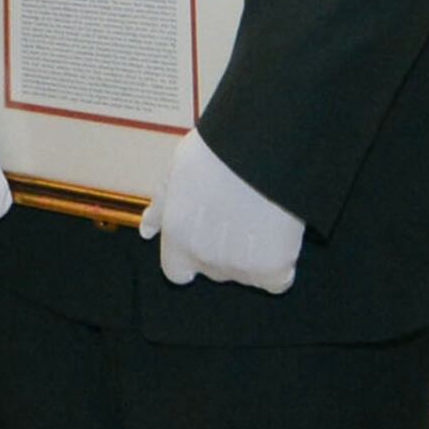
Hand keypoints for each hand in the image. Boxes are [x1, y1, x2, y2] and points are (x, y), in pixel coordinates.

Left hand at [142, 133, 302, 291]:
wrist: (261, 148)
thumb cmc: (217, 153)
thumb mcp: (177, 172)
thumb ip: (161, 207)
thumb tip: (147, 231)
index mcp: (177, 238)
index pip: (177, 272)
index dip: (191, 257)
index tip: (207, 237)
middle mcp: (204, 258)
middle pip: (214, 270)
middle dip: (223, 251)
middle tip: (239, 215)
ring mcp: (238, 267)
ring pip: (246, 273)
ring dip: (252, 255)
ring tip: (261, 216)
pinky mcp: (272, 269)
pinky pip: (278, 279)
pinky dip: (281, 263)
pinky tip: (281, 235)